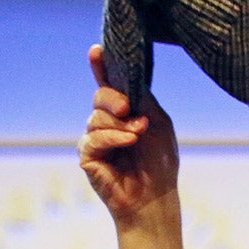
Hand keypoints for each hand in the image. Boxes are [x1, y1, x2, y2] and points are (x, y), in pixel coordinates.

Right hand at [79, 45, 179, 227]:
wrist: (154, 198)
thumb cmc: (160, 163)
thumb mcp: (158, 123)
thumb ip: (142, 100)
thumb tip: (123, 85)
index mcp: (126, 111)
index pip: (109, 84)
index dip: (101, 66)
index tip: (97, 51)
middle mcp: (108, 122)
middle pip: (100, 95)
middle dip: (112, 98)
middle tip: (126, 108)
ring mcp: (96, 139)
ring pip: (95, 116)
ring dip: (118, 125)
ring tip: (137, 136)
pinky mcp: (88, 156)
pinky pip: (93, 138)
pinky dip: (112, 138)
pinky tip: (128, 143)